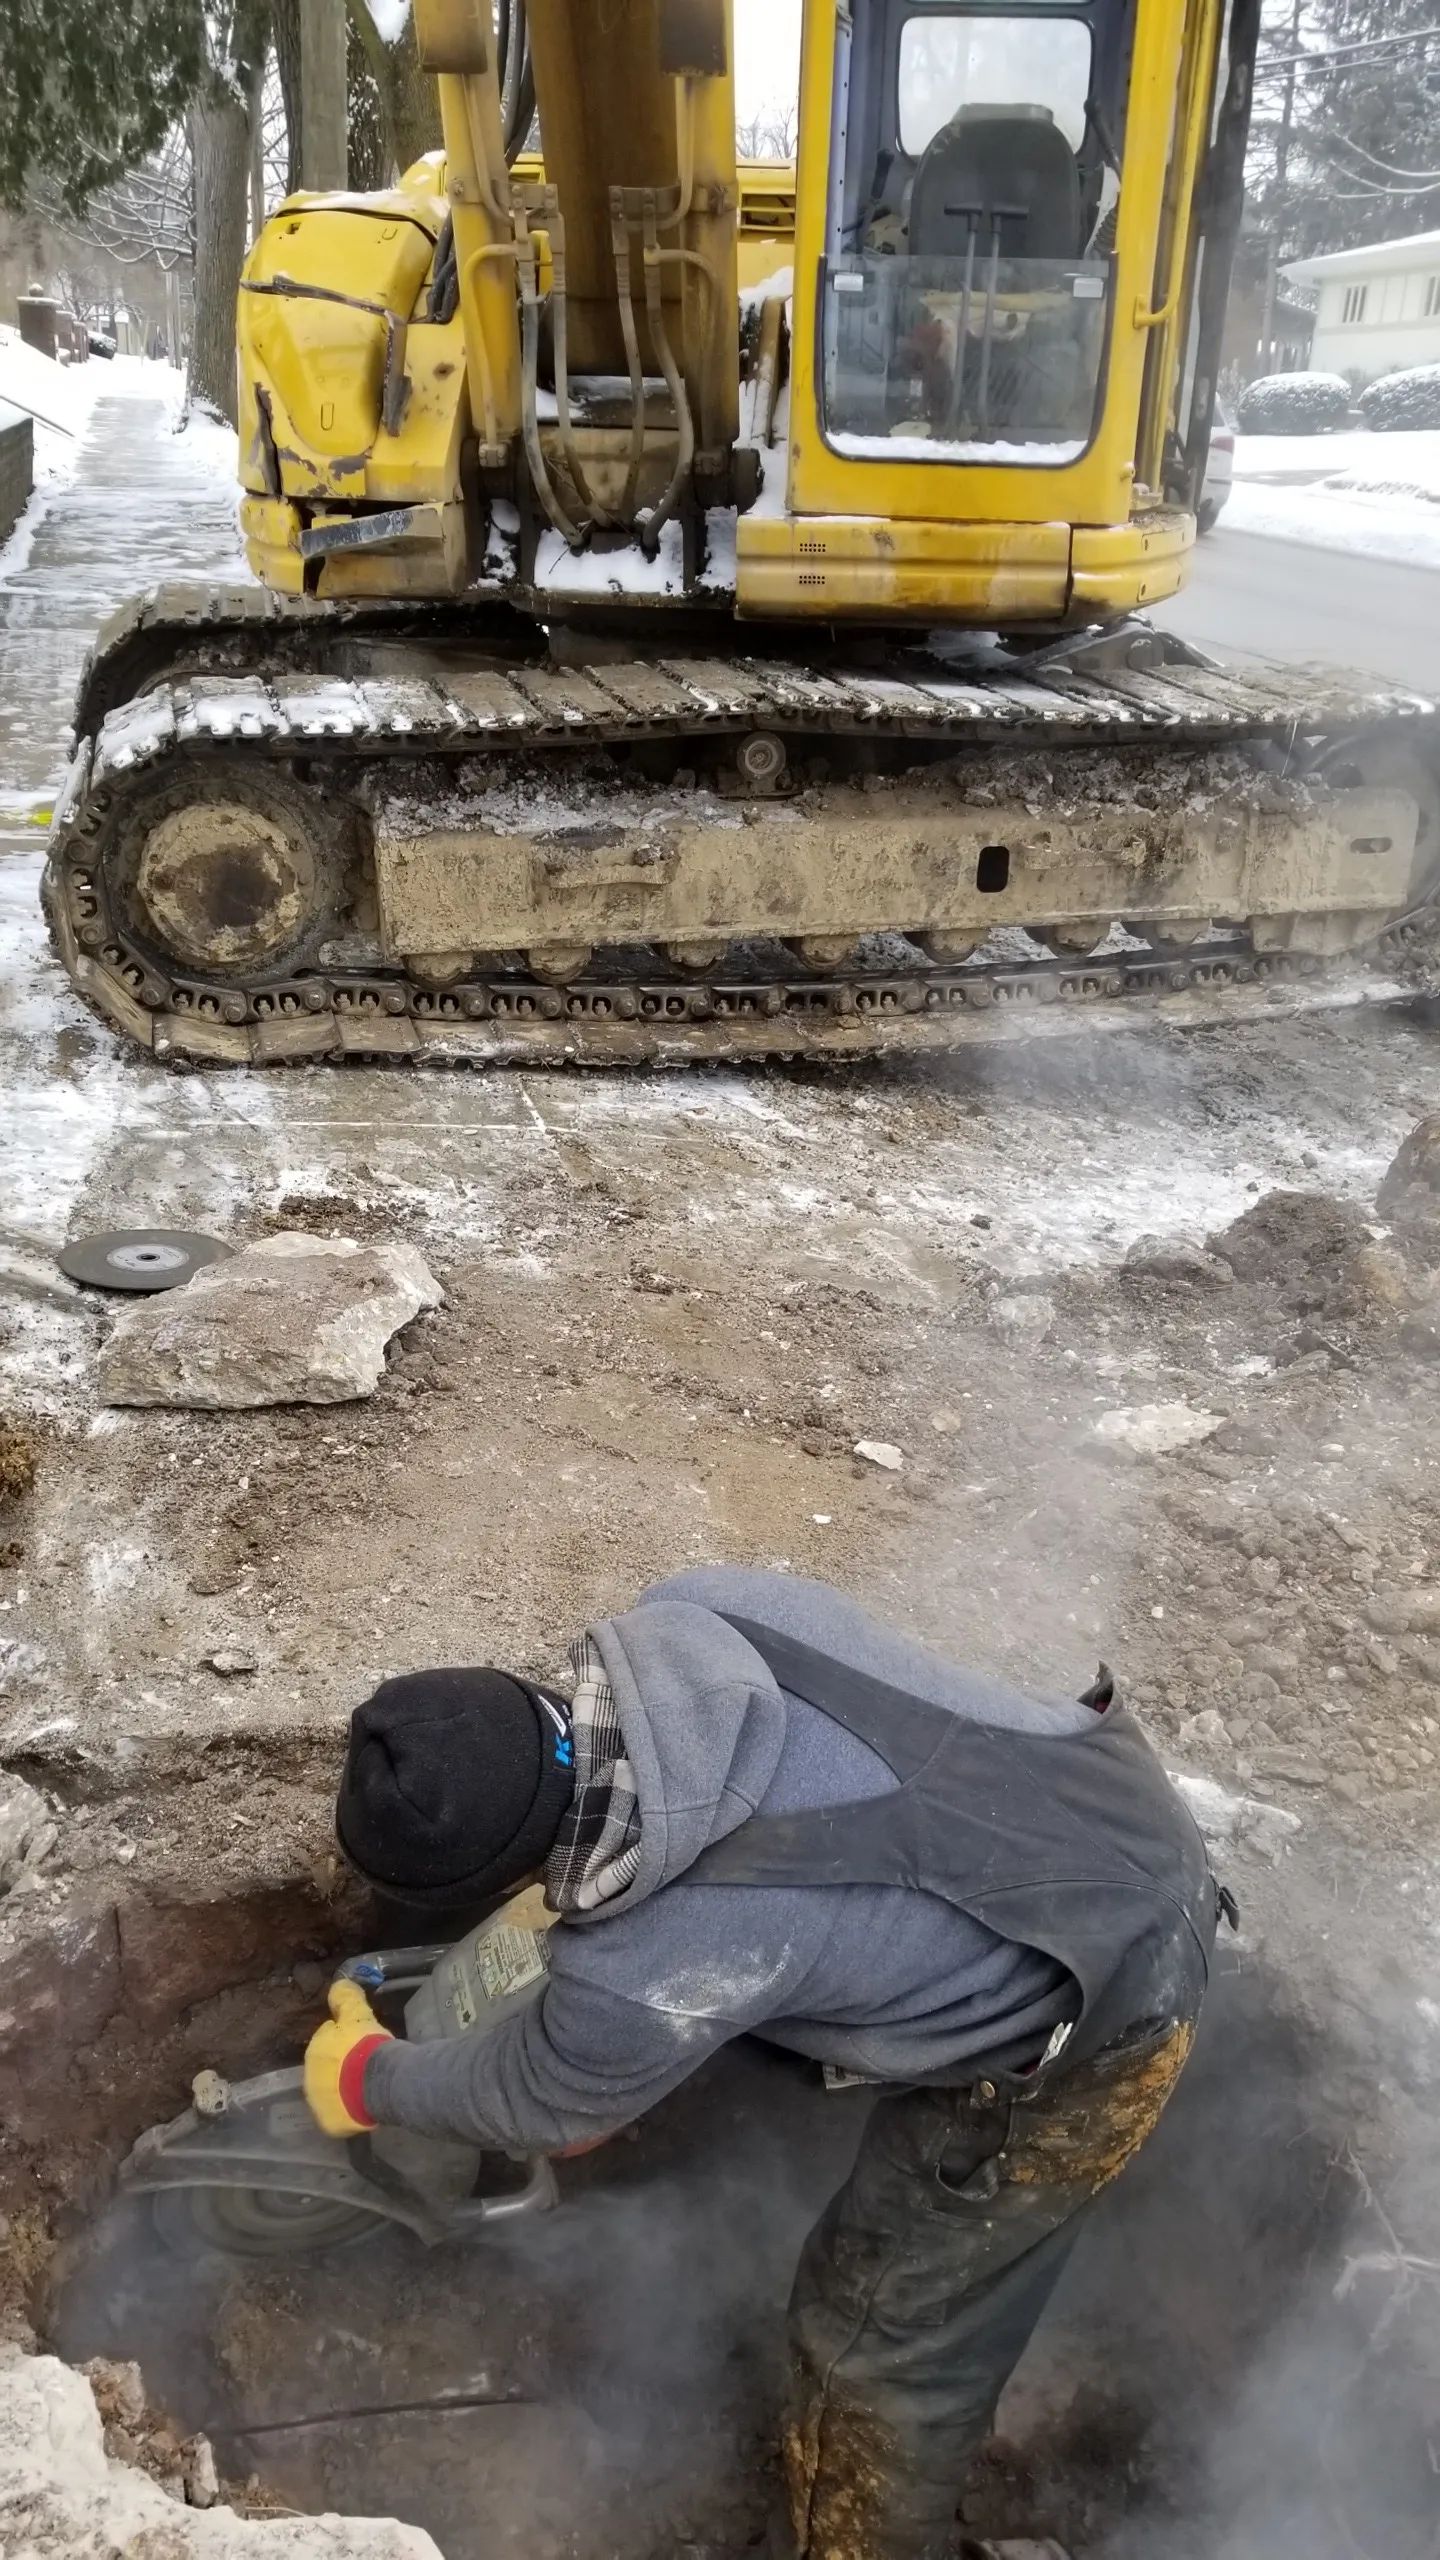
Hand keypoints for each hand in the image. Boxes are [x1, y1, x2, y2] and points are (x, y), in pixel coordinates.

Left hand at [303, 1978, 393, 2137]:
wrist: (375, 2082)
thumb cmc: (365, 2046)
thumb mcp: (358, 2014)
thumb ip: (346, 1997)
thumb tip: (338, 1983)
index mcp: (314, 2050)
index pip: (327, 2042)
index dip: (345, 2042)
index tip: (360, 2043)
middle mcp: (309, 2078)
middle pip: (327, 2069)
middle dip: (341, 2067)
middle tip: (364, 2066)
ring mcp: (318, 2104)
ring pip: (331, 2094)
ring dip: (343, 2090)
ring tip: (365, 2087)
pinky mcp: (329, 2124)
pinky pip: (339, 2116)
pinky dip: (348, 2113)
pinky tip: (363, 2106)